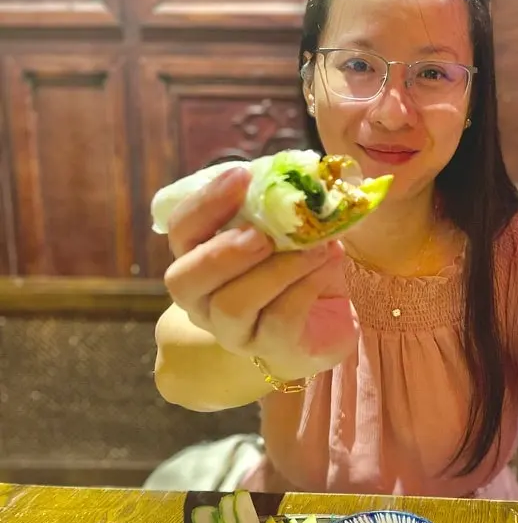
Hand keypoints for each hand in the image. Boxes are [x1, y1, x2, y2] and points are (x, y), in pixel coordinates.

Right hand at [163, 165, 358, 380]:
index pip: (182, 231)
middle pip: (185, 279)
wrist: (329, 322)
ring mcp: (234, 331)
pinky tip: (330, 262)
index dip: (205, 203)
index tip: (240, 176)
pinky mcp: (273, 349)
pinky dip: (306, 286)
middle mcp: (203, 301)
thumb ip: (280, 207)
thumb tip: (301, 173)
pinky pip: (279, 320)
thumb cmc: (298, 271)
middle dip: (223, 251)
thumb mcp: (288, 232)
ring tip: (316, 246)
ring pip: (234, 304)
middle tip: (263, 233)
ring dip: (277, 270)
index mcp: (199, 261)